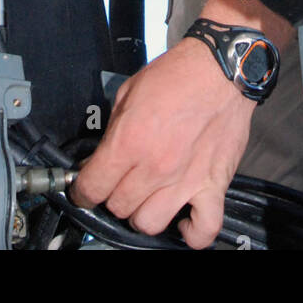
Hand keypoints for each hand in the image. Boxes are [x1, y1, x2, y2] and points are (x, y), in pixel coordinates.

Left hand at [70, 37, 253, 248]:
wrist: (220, 70)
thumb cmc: (177, 75)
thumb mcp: (128, 92)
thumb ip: (114, 129)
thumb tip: (103, 154)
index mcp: (130, 140)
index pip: (92, 187)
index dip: (82, 191)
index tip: (84, 190)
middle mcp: (155, 166)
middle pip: (119, 206)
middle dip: (112, 196)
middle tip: (118, 182)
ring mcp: (185, 180)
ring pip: (150, 223)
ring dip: (143, 212)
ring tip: (146, 197)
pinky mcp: (213, 185)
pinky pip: (203, 229)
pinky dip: (191, 233)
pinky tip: (182, 219)